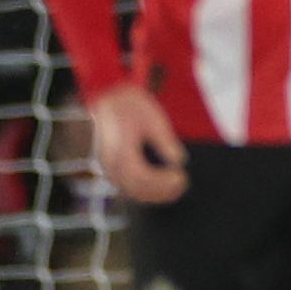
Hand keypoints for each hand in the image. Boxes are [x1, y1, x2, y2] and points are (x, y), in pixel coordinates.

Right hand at [87, 86, 189, 203]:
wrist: (108, 96)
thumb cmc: (131, 106)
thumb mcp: (153, 120)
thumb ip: (165, 142)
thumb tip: (179, 161)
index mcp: (120, 151)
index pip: (142, 177)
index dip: (162, 183)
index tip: (181, 177)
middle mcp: (110, 164)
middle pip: (136, 188)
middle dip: (161, 191)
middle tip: (183, 183)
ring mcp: (107, 167)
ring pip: (131, 190)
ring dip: (154, 194)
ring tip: (177, 187)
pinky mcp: (110, 167)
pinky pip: (126, 185)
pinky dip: (144, 190)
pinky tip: (162, 187)